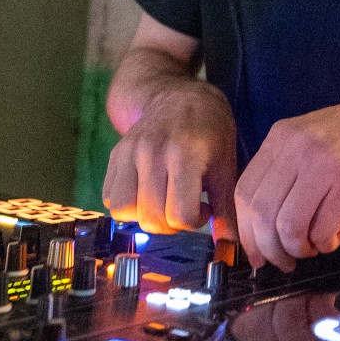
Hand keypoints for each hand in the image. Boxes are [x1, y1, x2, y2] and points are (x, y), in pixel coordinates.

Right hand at [103, 79, 238, 241]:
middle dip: (171, 224)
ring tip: (162, 202)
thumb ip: (226, 207)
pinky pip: (109, 197)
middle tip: (184, 205)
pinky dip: (127, 204)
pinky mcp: (114, 154)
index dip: (194, 221)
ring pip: (123, 211)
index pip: (179, 214)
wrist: (176, 94)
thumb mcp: (226, 164)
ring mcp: (129, 152)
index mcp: (186, 154)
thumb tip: (230, 245)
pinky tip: (147, 192)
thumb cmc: (209, 129)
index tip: (204, 208)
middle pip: (151, 219)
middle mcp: (153, 152)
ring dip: (143, 216)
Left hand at [234, 92, 339, 271]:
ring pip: (289, 226)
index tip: (257, 252)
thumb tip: (260, 222)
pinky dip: (324, 243)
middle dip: (270, 249)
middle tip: (285, 261)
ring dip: (298, 249)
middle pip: (262, 214)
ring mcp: (324, 166)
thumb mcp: (309, 138)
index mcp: (281, 137)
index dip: (246, 231)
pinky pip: (323, 229)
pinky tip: (335, 237)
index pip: (244, 193)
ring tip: (313, 247)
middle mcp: (297, 149)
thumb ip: (283, 168)